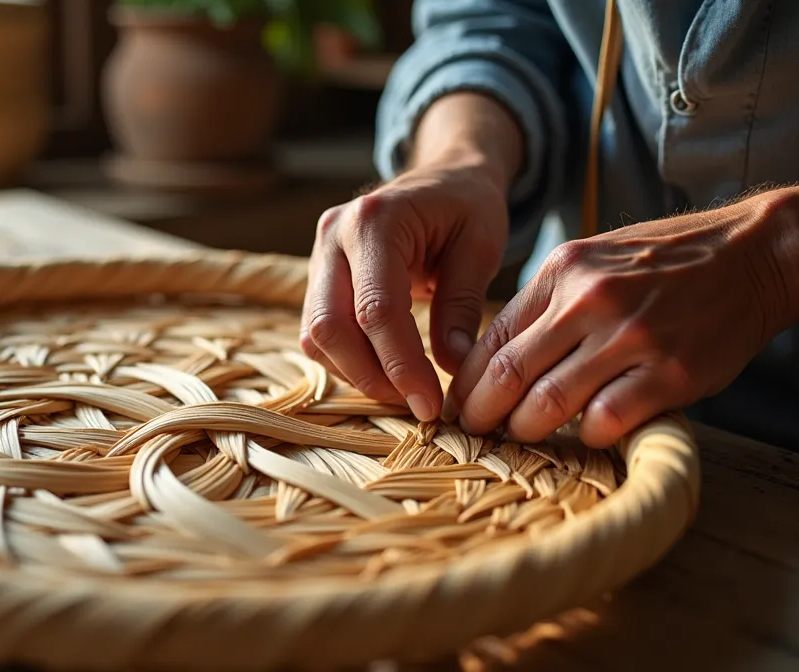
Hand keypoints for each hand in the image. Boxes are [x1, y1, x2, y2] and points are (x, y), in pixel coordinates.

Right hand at [300, 158, 510, 420]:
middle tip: (417, 405)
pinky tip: (387, 373)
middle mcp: (333, 236)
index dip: (401, 365)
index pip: (376, 310)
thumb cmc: (467, 205)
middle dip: (372, 377)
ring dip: (358, 374)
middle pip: (330, 327)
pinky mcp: (318, 277)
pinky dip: (349, 361)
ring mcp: (318, 256)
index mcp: (374, 220)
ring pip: (317, 335)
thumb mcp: (481, 246)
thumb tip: (454, 369)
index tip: (431, 405)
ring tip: (406, 392)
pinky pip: (319, 332)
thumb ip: (463, 305)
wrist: (444, 176)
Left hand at [445, 192, 796, 446]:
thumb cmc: (666, 263)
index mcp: (563, 271)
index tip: (459, 405)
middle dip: (483, 413)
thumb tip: (493, 355)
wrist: (755, 254)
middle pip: (509, 374)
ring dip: (527, 429)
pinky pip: (605, 420)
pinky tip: (587, 432)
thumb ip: (547, 302)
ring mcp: (631, 338)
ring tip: (521, 437)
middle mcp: (590, 301)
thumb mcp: (595, 259)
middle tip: (475, 432)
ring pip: (549, 404)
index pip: (493, 337)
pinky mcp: (670, 373)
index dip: (468, 381)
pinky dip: (587, 435)